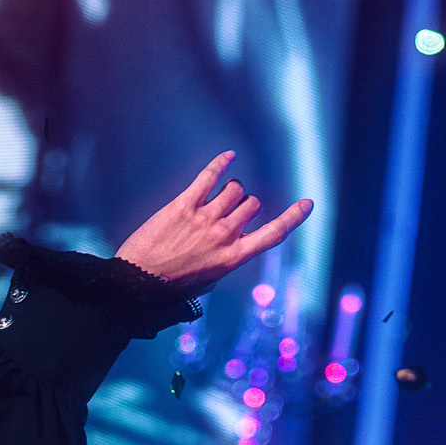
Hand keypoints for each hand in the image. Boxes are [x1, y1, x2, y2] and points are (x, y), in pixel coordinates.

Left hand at [116, 153, 311, 295]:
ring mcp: (205, 218)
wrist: (138, 284)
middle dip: (246, 205)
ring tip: (219, 196)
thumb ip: (225, 259)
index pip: (273, 235)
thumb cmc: (171, 287)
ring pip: (234, 189)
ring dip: (231, 189)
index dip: (293, 218)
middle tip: (230, 212)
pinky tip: (228, 156)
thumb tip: (233, 242)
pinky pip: (209, 176)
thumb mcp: (207, 282)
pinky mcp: (185, 205)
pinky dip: (221, 163)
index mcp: (233, 258)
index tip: (307, 204)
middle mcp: (224, 236)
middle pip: (252, 205)